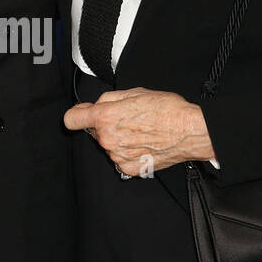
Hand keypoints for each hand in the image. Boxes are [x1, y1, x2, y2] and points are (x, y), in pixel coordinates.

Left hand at [64, 87, 213, 175]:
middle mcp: (108, 139)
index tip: (81, 115)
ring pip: (109, 146)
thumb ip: (109, 99)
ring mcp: (117, 156)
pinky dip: (129, 153)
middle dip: (106, 125)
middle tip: (129, 119)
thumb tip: (95, 105)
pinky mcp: (129, 169)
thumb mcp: (134, 92)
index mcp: (105, 117)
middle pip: (95, 132)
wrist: (189, 131)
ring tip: (141, 131)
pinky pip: (120, 159)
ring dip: (119, 139)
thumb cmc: (167, 110)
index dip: (77, 114)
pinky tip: (144, 144)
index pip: (72, 119)